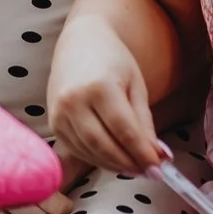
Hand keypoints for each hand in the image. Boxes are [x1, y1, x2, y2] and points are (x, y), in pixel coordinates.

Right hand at [46, 16, 163, 173]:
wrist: (80, 41)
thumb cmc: (113, 59)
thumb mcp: (135, 85)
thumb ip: (144, 121)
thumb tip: (157, 155)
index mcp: (99, 87)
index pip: (124, 130)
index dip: (142, 153)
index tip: (159, 168)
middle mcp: (74, 101)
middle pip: (104, 145)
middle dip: (129, 163)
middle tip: (150, 173)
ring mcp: (59, 113)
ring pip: (90, 152)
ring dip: (115, 165)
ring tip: (136, 167)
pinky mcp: (53, 123)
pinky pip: (78, 149)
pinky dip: (98, 159)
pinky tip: (115, 159)